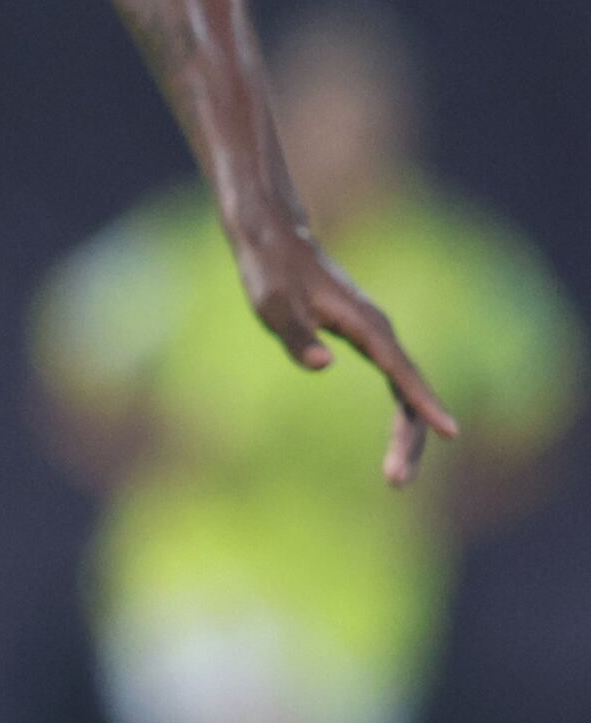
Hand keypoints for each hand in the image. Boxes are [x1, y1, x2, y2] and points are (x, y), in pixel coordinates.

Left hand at [230, 208, 454, 484]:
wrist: (275, 240)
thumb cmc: (270, 273)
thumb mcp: (272, 305)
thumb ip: (296, 335)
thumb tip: (323, 364)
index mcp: (365, 325)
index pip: (402, 372)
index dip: (424, 403)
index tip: (452, 433)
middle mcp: (380, 330)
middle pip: (410, 391)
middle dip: (410, 437)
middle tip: (396, 482)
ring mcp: (377, 335)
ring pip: (407, 389)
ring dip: (408, 431)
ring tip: (395, 477)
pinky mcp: (367, 339)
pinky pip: (398, 381)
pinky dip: (404, 411)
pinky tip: (401, 439)